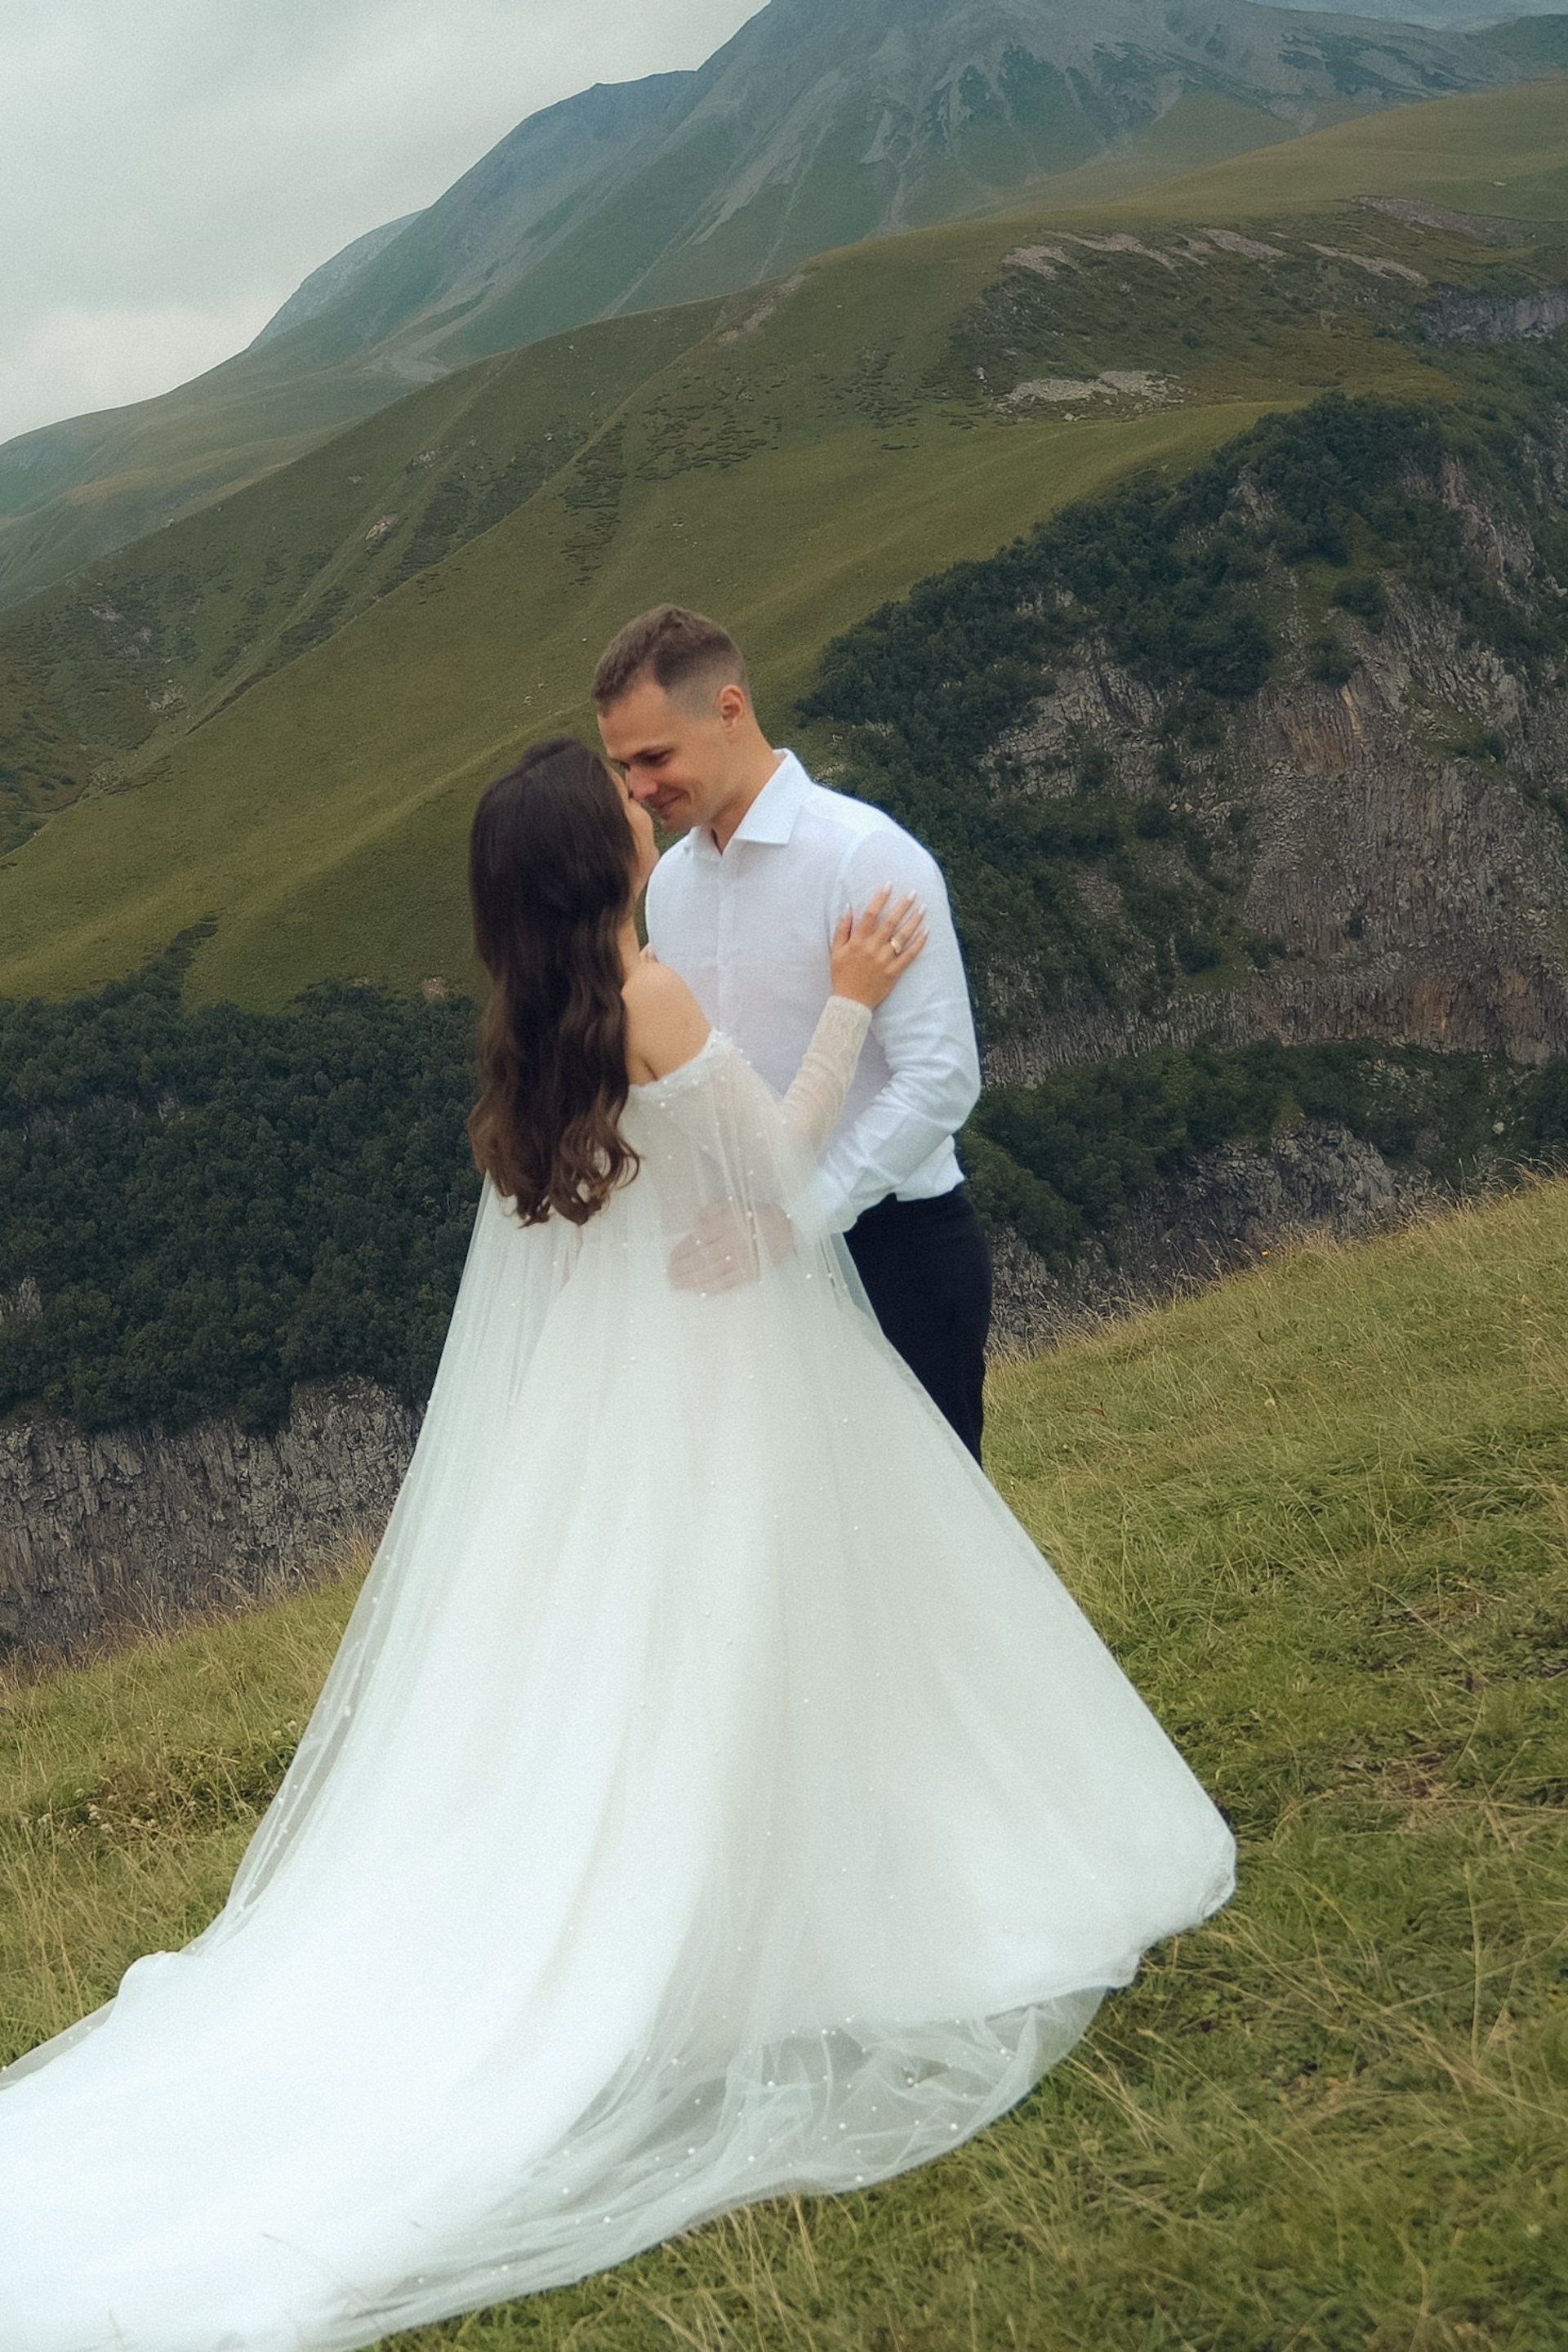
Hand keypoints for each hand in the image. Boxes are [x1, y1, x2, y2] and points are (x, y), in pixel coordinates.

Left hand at [667, 1200, 793, 1291]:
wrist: (787, 1228)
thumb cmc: (756, 1214)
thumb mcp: (734, 1202)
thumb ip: (712, 1210)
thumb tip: (695, 1224)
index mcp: (729, 1222)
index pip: (700, 1239)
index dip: (683, 1250)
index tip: (671, 1258)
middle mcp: (735, 1242)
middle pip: (703, 1258)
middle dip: (683, 1269)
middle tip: (669, 1275)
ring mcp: (744, 1260)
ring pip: (714, 1273)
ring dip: (693, 1280)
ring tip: (678, 1285)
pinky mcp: (752, 1273)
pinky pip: (730, 1283)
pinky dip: (713, 1288)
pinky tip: (699, 1291)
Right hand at [830, 887, 926, 1007]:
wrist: (850, 1003)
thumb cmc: (842, 975)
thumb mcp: (836, 951)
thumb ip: (842, 928)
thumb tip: (848, 907)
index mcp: (858, 941)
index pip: (870, 914)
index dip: (880, 898)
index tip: (888, 885)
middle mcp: (872, 948)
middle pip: (890, 922)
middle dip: (903, 906)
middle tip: (913, 893)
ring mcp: (885, 960)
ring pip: (902, 937)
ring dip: (914, 921)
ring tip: (923, 908)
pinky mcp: (894, 971)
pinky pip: (909, 955)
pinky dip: (918, 943)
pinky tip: (926, 931)